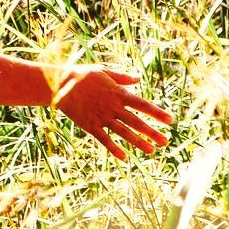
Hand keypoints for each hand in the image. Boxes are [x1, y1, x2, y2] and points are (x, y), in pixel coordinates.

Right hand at [55, 67, 172, 159]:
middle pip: (136, 122)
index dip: (157, 112)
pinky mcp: (90, 125)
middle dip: (151, 132)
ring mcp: (101, 117)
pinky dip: (113, 148)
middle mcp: (112, 107)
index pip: (142, 104)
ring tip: (151, 150)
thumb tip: (137, 78)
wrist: (59, 84)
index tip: (170, 120)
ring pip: (123, 132)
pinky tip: (123, 157)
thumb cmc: (82, 75)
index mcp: (117, 93)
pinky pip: (104, 139)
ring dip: (138, 142)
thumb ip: (122, 77)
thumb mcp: (103, 71)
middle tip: (165, 141)